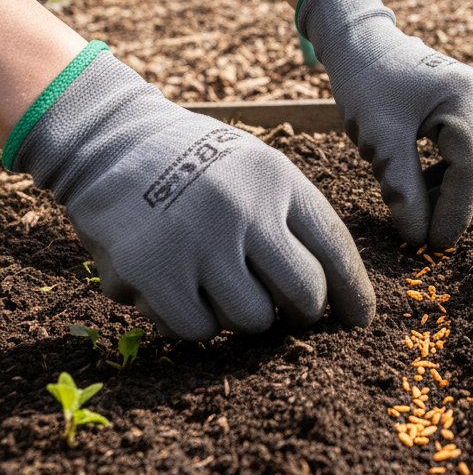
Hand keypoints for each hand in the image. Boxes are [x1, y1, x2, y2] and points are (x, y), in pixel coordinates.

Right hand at [7, 44, 373, 340]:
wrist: (112, 144)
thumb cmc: (199, 166)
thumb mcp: (259, 168)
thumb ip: (292, 218)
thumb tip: (333, 292)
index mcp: (279, 180)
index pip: (334, 248)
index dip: (353, 292)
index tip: (359, 319)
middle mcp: (246, 210)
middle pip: (303, 294)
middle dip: (303, 313)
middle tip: (289, 312)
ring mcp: (200, 242)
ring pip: (251, 320)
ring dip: (241, 315)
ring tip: (221, 284)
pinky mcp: (153, 272)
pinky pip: (196, 329)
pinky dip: (193, 320)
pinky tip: (181, 289)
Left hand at [297, 0, 472, 248]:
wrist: (359, 42)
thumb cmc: (365, 84)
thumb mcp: (379, 141)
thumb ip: (403, 190)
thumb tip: (419, 237)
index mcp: (462, 100)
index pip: (472, 168)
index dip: (455, 212)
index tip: (434, 243)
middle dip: (469, 204)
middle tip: (436, 231)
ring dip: (468, 190)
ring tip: (429, 208)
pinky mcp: (470, 102)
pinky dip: (462, 172)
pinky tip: (429, 184)